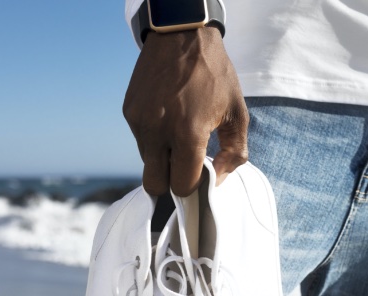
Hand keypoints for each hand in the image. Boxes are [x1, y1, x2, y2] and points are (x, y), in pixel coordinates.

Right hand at [123, 27, 248, 196]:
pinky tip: (168, 119)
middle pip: (155, 185)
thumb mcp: (238, 113)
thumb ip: (234, 153)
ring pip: (147, 163)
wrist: (182, 35)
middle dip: (171, 182)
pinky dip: (154, 140)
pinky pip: (140, 141)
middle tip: (186, 167)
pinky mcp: (129, 112)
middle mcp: (158, 131)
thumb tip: (217, 179)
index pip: (182, 185)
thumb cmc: (215, 75)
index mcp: (187, 134)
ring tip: (179, 135)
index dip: (193, 188)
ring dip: (163, 159)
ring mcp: (139, 122)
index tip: (200, 179)